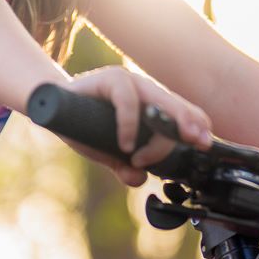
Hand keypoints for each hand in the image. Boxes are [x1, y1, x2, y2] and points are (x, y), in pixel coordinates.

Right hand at [65, 64, 212, 185]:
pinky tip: (125, 145)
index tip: (205, 143)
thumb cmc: (85, 126)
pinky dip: (128, 125)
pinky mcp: (109, 78)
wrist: (53, 108)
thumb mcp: (109, 152)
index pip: (181, 111)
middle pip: (175, 105)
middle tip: (195, 141)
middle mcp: (143, 89)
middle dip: (189, 124)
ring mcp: (128, 81)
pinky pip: (127, 100)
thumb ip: (125, 166)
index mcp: (150, 103)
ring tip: (143, 158)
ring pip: (156, 102)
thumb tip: (138, 180)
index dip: (196, 125)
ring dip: (157, 133)